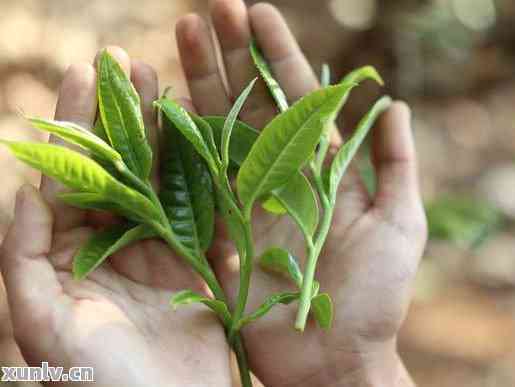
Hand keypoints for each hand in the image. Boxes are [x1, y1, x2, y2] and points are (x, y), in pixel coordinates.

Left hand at [0, 48, 231, 386]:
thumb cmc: (95, 380)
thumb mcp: (43, 320)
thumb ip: (23, 256)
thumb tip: (25, 190)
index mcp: (68, 252)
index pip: (71, 174)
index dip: (75, 122)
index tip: (85, 72)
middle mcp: (112, 242)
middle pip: (117, 167)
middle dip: (120, 115)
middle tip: (129, 64)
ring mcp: (158, 249)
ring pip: (159, 179)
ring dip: (162, 133)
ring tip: (165, 85)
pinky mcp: (197, 261)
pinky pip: (198, 209)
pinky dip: (201, 173)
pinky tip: (204, 136)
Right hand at [176, 2, 426, 385]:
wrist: (333, 360)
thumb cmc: (375, 298)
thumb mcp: (400, 225)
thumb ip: (396, 166)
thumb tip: (396, 104)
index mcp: (322, 168)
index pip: (296, 97)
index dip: (277, 54)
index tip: (258, 13)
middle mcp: (280, 175)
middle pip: (249, 103)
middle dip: (230, 56)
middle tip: (208, 11)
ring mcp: (245, 200)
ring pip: (217, 131)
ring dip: (199, 85)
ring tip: (179, 38)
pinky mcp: (218, 231)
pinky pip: (193, 180)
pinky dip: (175, 142)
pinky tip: (158, 105)